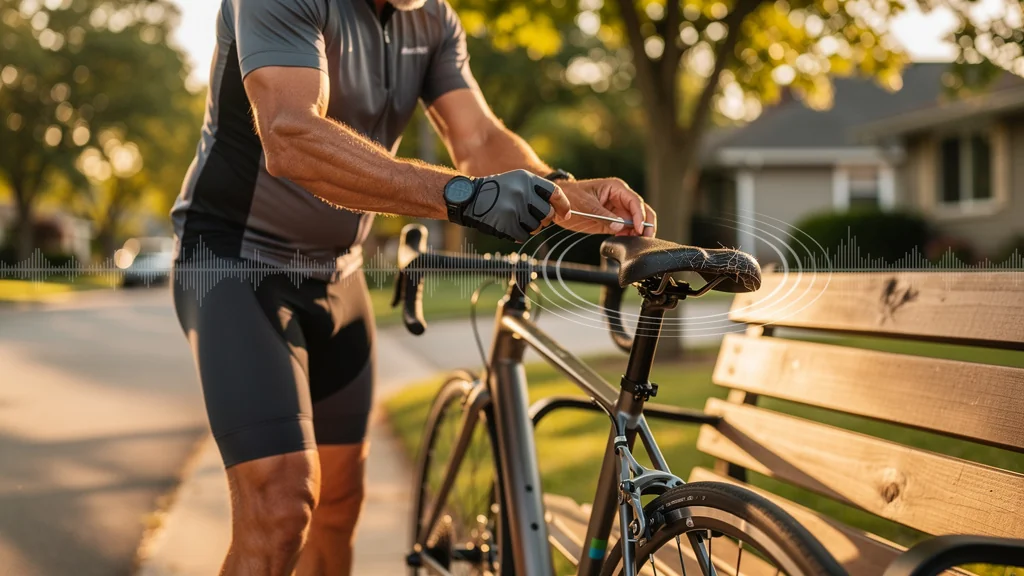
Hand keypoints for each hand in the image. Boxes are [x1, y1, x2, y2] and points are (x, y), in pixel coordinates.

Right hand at [454, 170, 570, 241]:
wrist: (468, 198)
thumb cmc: (495, 192)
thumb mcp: (515, 182)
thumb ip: (536, 193)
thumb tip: (558, 212)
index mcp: (527, 179)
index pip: (554, 192)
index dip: (563, 205)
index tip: (565, 215)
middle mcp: (523, 191)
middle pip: (547, 214)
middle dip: (542, 220)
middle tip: (530, 218)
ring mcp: (515, 208)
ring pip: (536, 227)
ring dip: (528, 227)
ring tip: (512, 219)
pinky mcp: (507, 223)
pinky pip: (523, 235)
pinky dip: (517, 235)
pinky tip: (507, 226)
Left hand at [555, 178, 656, 236]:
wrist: (558, 202)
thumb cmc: (570, 196)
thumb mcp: (585, 205)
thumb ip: (603, 215)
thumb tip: (619, 226)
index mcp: (616, 188)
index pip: (635, 201)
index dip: (640, 216)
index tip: (639, 229)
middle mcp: (620, 198)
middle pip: (642, 211)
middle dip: (647, 224)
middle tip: (647, 238)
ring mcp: (618, 210)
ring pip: (637, 221)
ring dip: (639, 232)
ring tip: (636, 242)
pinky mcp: (613, 220)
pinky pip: (626, 228)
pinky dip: (629, 236)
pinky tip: (626, 241)